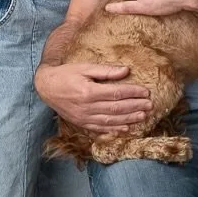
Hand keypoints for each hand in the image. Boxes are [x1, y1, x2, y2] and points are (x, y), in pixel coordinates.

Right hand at [34, 62, 151, 133]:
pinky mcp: (82, 123)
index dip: (132, 93)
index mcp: (89, 91)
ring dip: (128, 119)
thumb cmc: (67, 74)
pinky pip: (100, 128)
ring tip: (143, 117)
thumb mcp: (85, 67)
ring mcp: (85, 118)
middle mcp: (88, 107)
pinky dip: (114, 129)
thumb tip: (126, 70)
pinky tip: (126, 128)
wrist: (47, 87)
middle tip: (150, 105)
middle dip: (135, 107)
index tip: (146, 91)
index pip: (116, 93)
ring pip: (111, 120)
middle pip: (116, 108)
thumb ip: (106, 71)